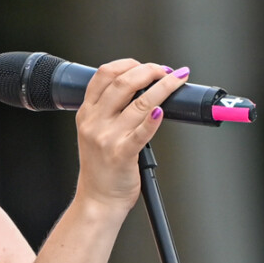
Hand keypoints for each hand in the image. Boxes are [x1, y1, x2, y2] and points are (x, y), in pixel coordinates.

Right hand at [72, 61, 185, 211]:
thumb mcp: (93, 132)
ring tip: (177, 81)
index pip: (104, 75)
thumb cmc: (101, 167)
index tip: (146, 66)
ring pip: (139, 103)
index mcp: (86, 113)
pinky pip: (142, 132)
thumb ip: (109, 110)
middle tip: (166, 71)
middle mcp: (94, 122)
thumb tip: (143, 88)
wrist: (97, 199)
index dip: (128, 64)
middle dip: (149, 71)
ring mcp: (107, 138)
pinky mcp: (122, 154)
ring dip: (163, 88)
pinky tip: (162, 110)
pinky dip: (154, 119)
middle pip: (122, 83)